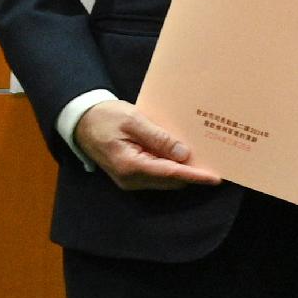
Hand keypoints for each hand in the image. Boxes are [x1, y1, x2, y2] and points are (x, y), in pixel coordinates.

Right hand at [73, 99, 222, 193]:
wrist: (82, 122)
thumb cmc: (106, 117)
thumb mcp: (134, 121)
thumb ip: (159, 138)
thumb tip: (183, 154)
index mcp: (130, 165)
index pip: (170, 174)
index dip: (195, 176)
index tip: (215, 177)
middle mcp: (131, 179)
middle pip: (170, 180)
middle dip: (192, 173)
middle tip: (214, 161)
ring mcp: (130, 180)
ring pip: (165, 180)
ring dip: (183, 171)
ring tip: (203, 157)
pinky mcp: (131, 175)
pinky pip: (157, 175)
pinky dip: (172, 168)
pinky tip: (182, 155)